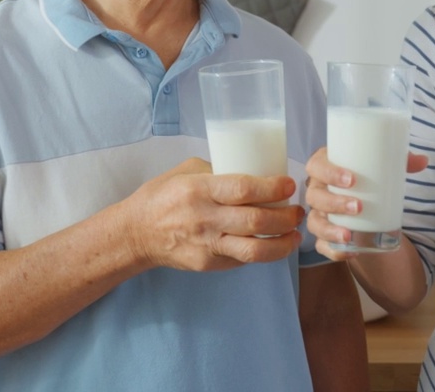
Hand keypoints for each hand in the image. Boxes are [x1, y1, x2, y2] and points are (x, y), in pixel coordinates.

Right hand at [124, 157, 303, 272]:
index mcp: (199, 189)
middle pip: (256, 221)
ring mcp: (207, 245)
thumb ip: (218, 171)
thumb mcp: (186, 171)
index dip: (272, 188)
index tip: (289, 185)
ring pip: (254, 249)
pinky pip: (242, 259)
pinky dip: (263, 252)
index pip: (243, 189)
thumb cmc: (162, 196)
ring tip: (294, 234)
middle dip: (286, 217)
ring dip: (282, 243)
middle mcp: (205, 218)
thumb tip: (253, 170)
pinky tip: (273, 244)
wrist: (136, 233)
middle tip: (298, 211)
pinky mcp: (208, 264)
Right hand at [305, 146, 427, 260]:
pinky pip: (321, 245)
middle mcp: (318, 191)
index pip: (316, 166)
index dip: (329, 172)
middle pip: (315, 197)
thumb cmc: (367, 177)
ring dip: (330, 230)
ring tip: (349, 235)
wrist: (363, 198)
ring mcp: (319, 214)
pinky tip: (349, 253)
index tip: (352, 179)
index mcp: (325, 168)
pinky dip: (333, 251)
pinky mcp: (324, 235)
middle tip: (358, 207)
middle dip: (334, 203)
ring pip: (315, 223)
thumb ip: (401, 162)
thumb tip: (423, 161)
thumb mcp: (381, 167)